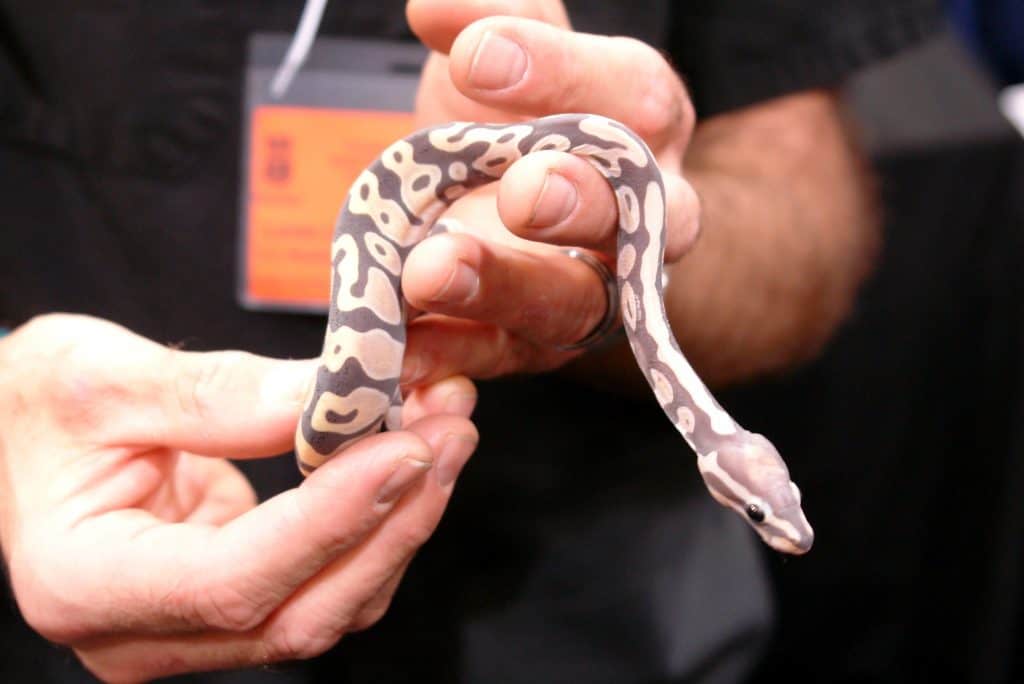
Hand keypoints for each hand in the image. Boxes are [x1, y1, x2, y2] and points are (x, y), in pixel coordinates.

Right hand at [0, 314, 477, 681]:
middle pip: (302, 611)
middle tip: (452, 428)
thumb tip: (334, 398)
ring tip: (448, 428)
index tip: (404, 448)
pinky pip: (329, 581)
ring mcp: (195, 630)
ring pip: (332, 604)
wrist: (19, 435)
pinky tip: (412, 456)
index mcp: (89, 586)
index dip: (331, 519)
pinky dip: (381, 522)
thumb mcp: (103, 379)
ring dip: (404, 519)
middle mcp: (145, 635)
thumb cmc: (35, 406)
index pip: (235, 579)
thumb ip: (218, 395)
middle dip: (394, 520)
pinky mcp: (236, 604)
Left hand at [400, 0, 701, 385]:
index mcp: (641, 126)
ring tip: (429, 271)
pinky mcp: (531, 345)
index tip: (477, 55)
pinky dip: (451, 356)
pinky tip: (402, 348)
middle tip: (522, 191)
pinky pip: (500, 357)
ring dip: (505, 288)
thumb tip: (436, 4)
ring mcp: (588, 295)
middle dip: (577, 204)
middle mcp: (637, 221)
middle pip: (635, 219)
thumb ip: (493, 19)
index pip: (632, 96)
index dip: (564, 76)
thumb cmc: (513, 123)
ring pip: (574, 304)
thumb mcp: (508, 58)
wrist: (501, 210)